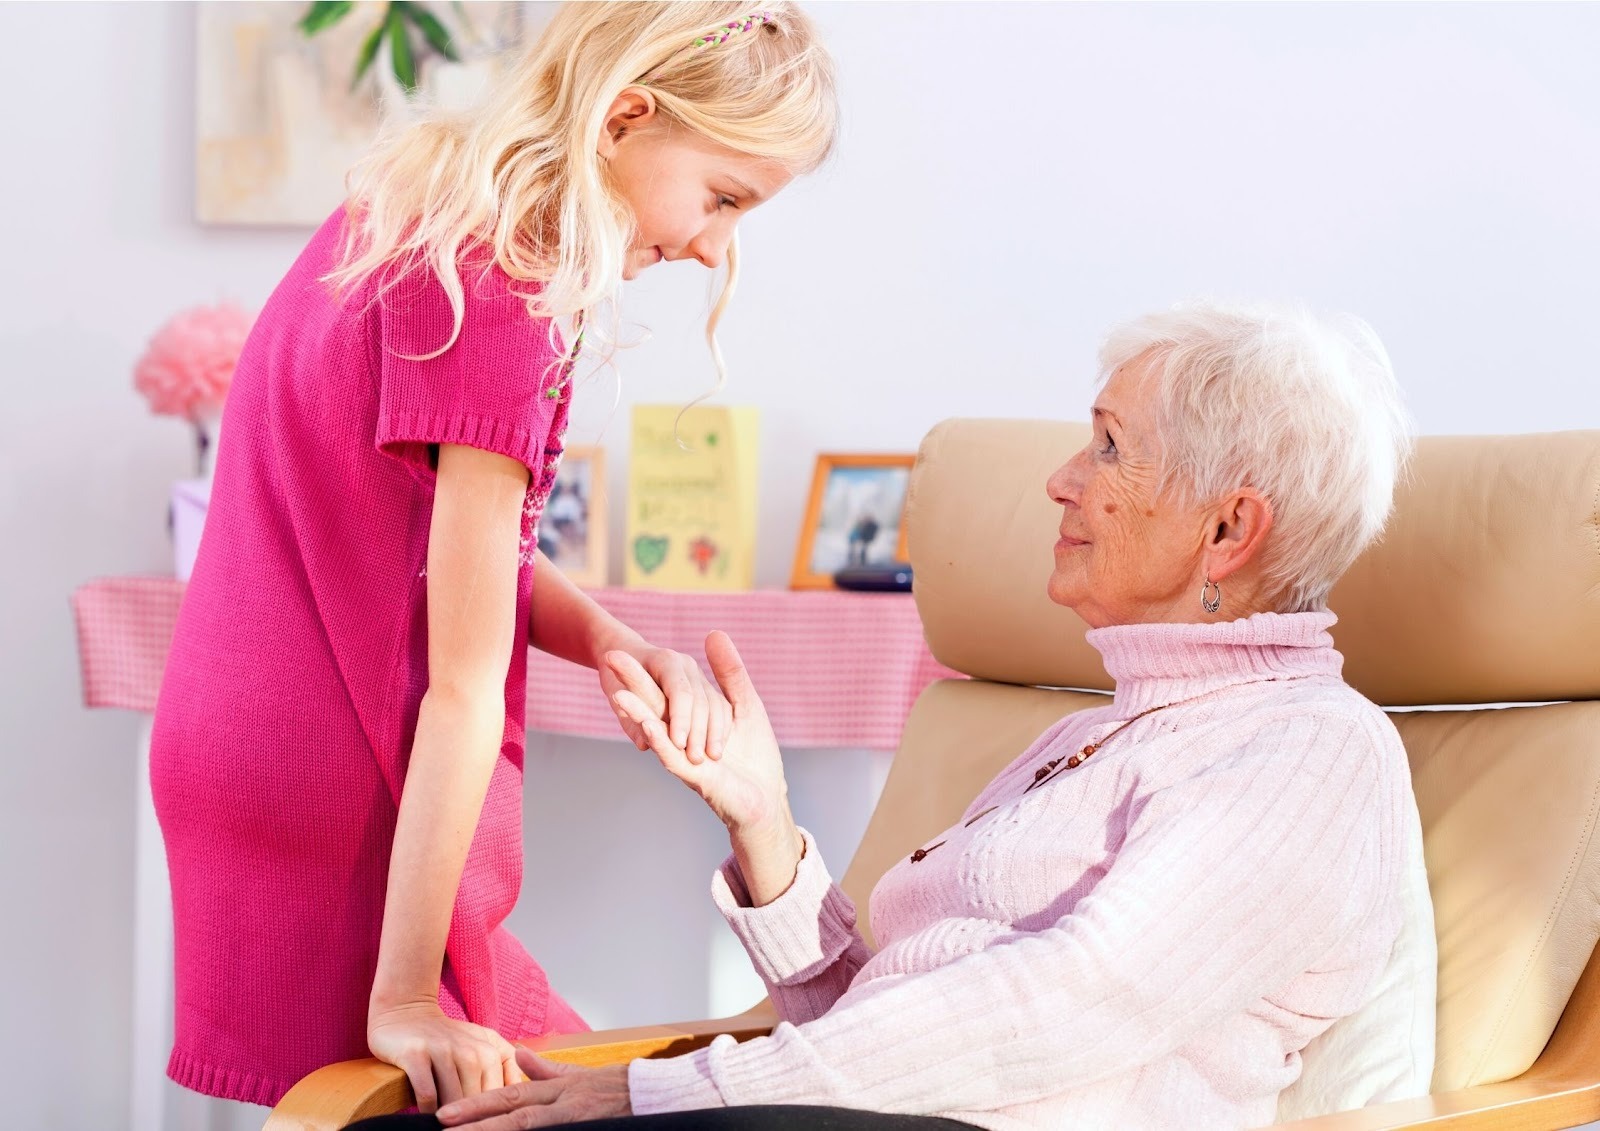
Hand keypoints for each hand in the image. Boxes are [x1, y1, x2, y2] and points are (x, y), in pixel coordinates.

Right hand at [367, 1000, 522, 1114]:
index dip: (497, 1113)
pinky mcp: (415, 1054)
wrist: (405, 1012)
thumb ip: (506, 1065)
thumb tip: (521, 1097)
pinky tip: (428, 1115)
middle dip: (475, 1118)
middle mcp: (470, 1048)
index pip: (501, 1092)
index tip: (494, 1124)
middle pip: (479, 1099)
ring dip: (452, 1117)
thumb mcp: (482, 1042)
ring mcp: (442, 1050)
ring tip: (449, 1125)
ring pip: (455, 1099)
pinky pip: (427, 1093)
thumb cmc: (447, 1038)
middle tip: (470, 1128)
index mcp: (490, 1048)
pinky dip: (428, 1110)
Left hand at [436, 1049, 629, 1128]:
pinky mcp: (586, 1128)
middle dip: (476, 1118)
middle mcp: (562, 1101)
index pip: (509, 1095)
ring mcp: (575, 1117)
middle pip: (513, 1110)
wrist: (655, 1093)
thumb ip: (546, 1070)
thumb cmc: (618, 1086)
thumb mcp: (579, 1075)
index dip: (477, 1104)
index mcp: (557, 1087)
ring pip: (528, 1126)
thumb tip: (517, 1054)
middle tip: (442, 1123)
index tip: (445, 1114)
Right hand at [608, 632, 788, 835]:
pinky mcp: (691, 774)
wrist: (763, 798)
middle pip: (652, 700)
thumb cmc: (754, 751)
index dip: (640, 669)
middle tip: (610, 656)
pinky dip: (660, 739)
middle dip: (632, 679)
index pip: (660, 686)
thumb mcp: (744, 703)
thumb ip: (729, 672)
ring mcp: (681, 753)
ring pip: (655, 726)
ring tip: (618, 692)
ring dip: (637, 709)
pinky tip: (648, 726)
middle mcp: (678, 732)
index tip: (617, 650)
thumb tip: (713, 633)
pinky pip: (670, 755)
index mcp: (687, 714)